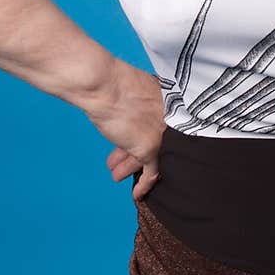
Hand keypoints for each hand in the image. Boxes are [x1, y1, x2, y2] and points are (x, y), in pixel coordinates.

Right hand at [80, 57, 165, 200]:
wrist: (102, 85)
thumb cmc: (110, 82)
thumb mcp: (131, 91)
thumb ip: (139, 103)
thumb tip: (131, 113)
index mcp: (170, 100)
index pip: (165, 125)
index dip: (150, 134)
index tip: (137, 142)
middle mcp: (171, 118)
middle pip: (158, 141)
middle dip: (136, 152)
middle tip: (123, 159)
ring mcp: (162, 133)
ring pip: (154, 156)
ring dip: (133, 166)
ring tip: (117, 172)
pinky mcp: (151, 148)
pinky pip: (152, 171)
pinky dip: (144, 183)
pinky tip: (136, 193)